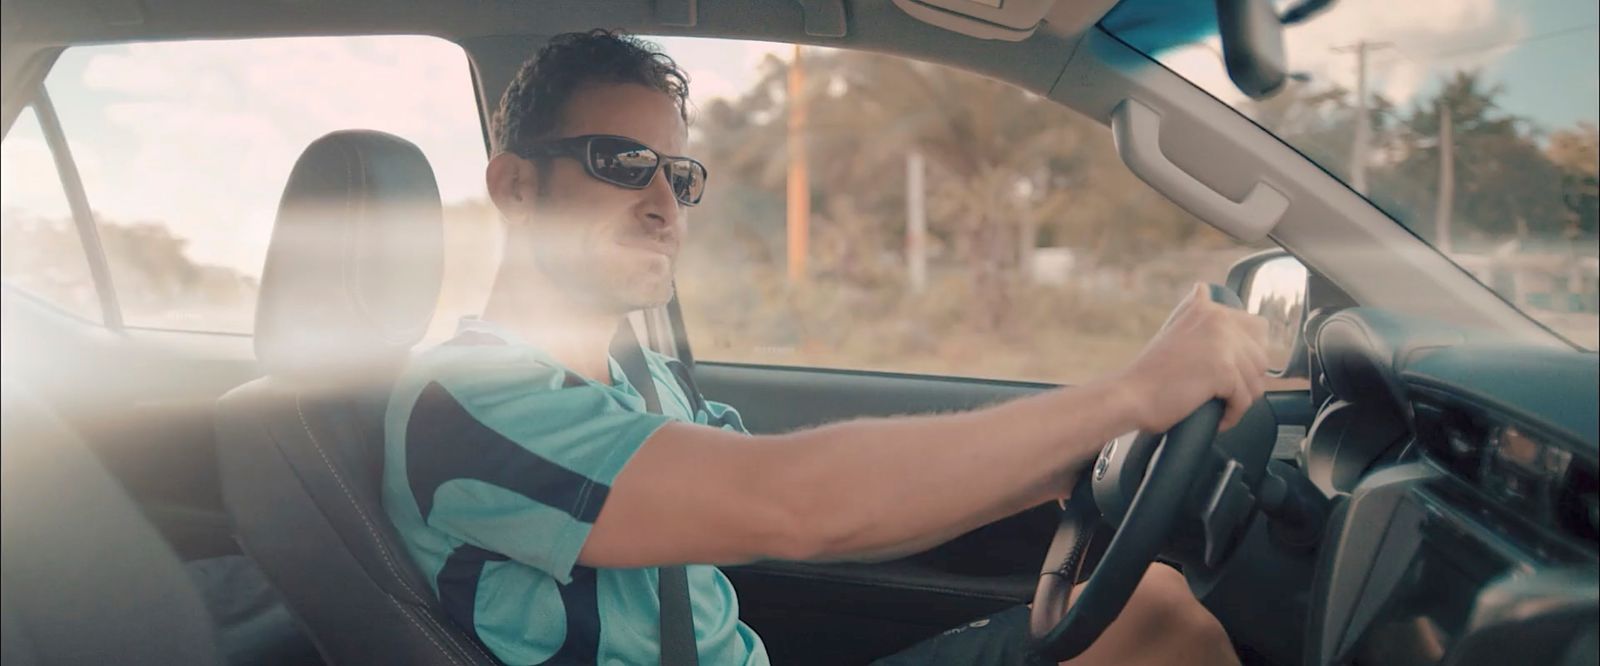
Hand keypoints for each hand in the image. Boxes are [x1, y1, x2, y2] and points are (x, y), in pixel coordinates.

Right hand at [1113, 284, 1269, 432]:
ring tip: (1218, 406)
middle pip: (1261, 357)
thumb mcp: (1174, 329)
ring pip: (1256, 380)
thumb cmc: (1151, 374)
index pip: (1257, 328)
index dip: (1249, 355)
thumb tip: (1203, 289)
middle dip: (1246, 380)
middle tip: (1223, 394)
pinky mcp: (1224, 370)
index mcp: (1208, 309)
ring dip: (1240, 399)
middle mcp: (1219, 319)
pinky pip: (1245, 399)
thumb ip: (1195, 313)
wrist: (1131, 395)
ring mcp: (1222, 344)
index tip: (1230, 371)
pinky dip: (1233, 414)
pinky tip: (1217, 417)